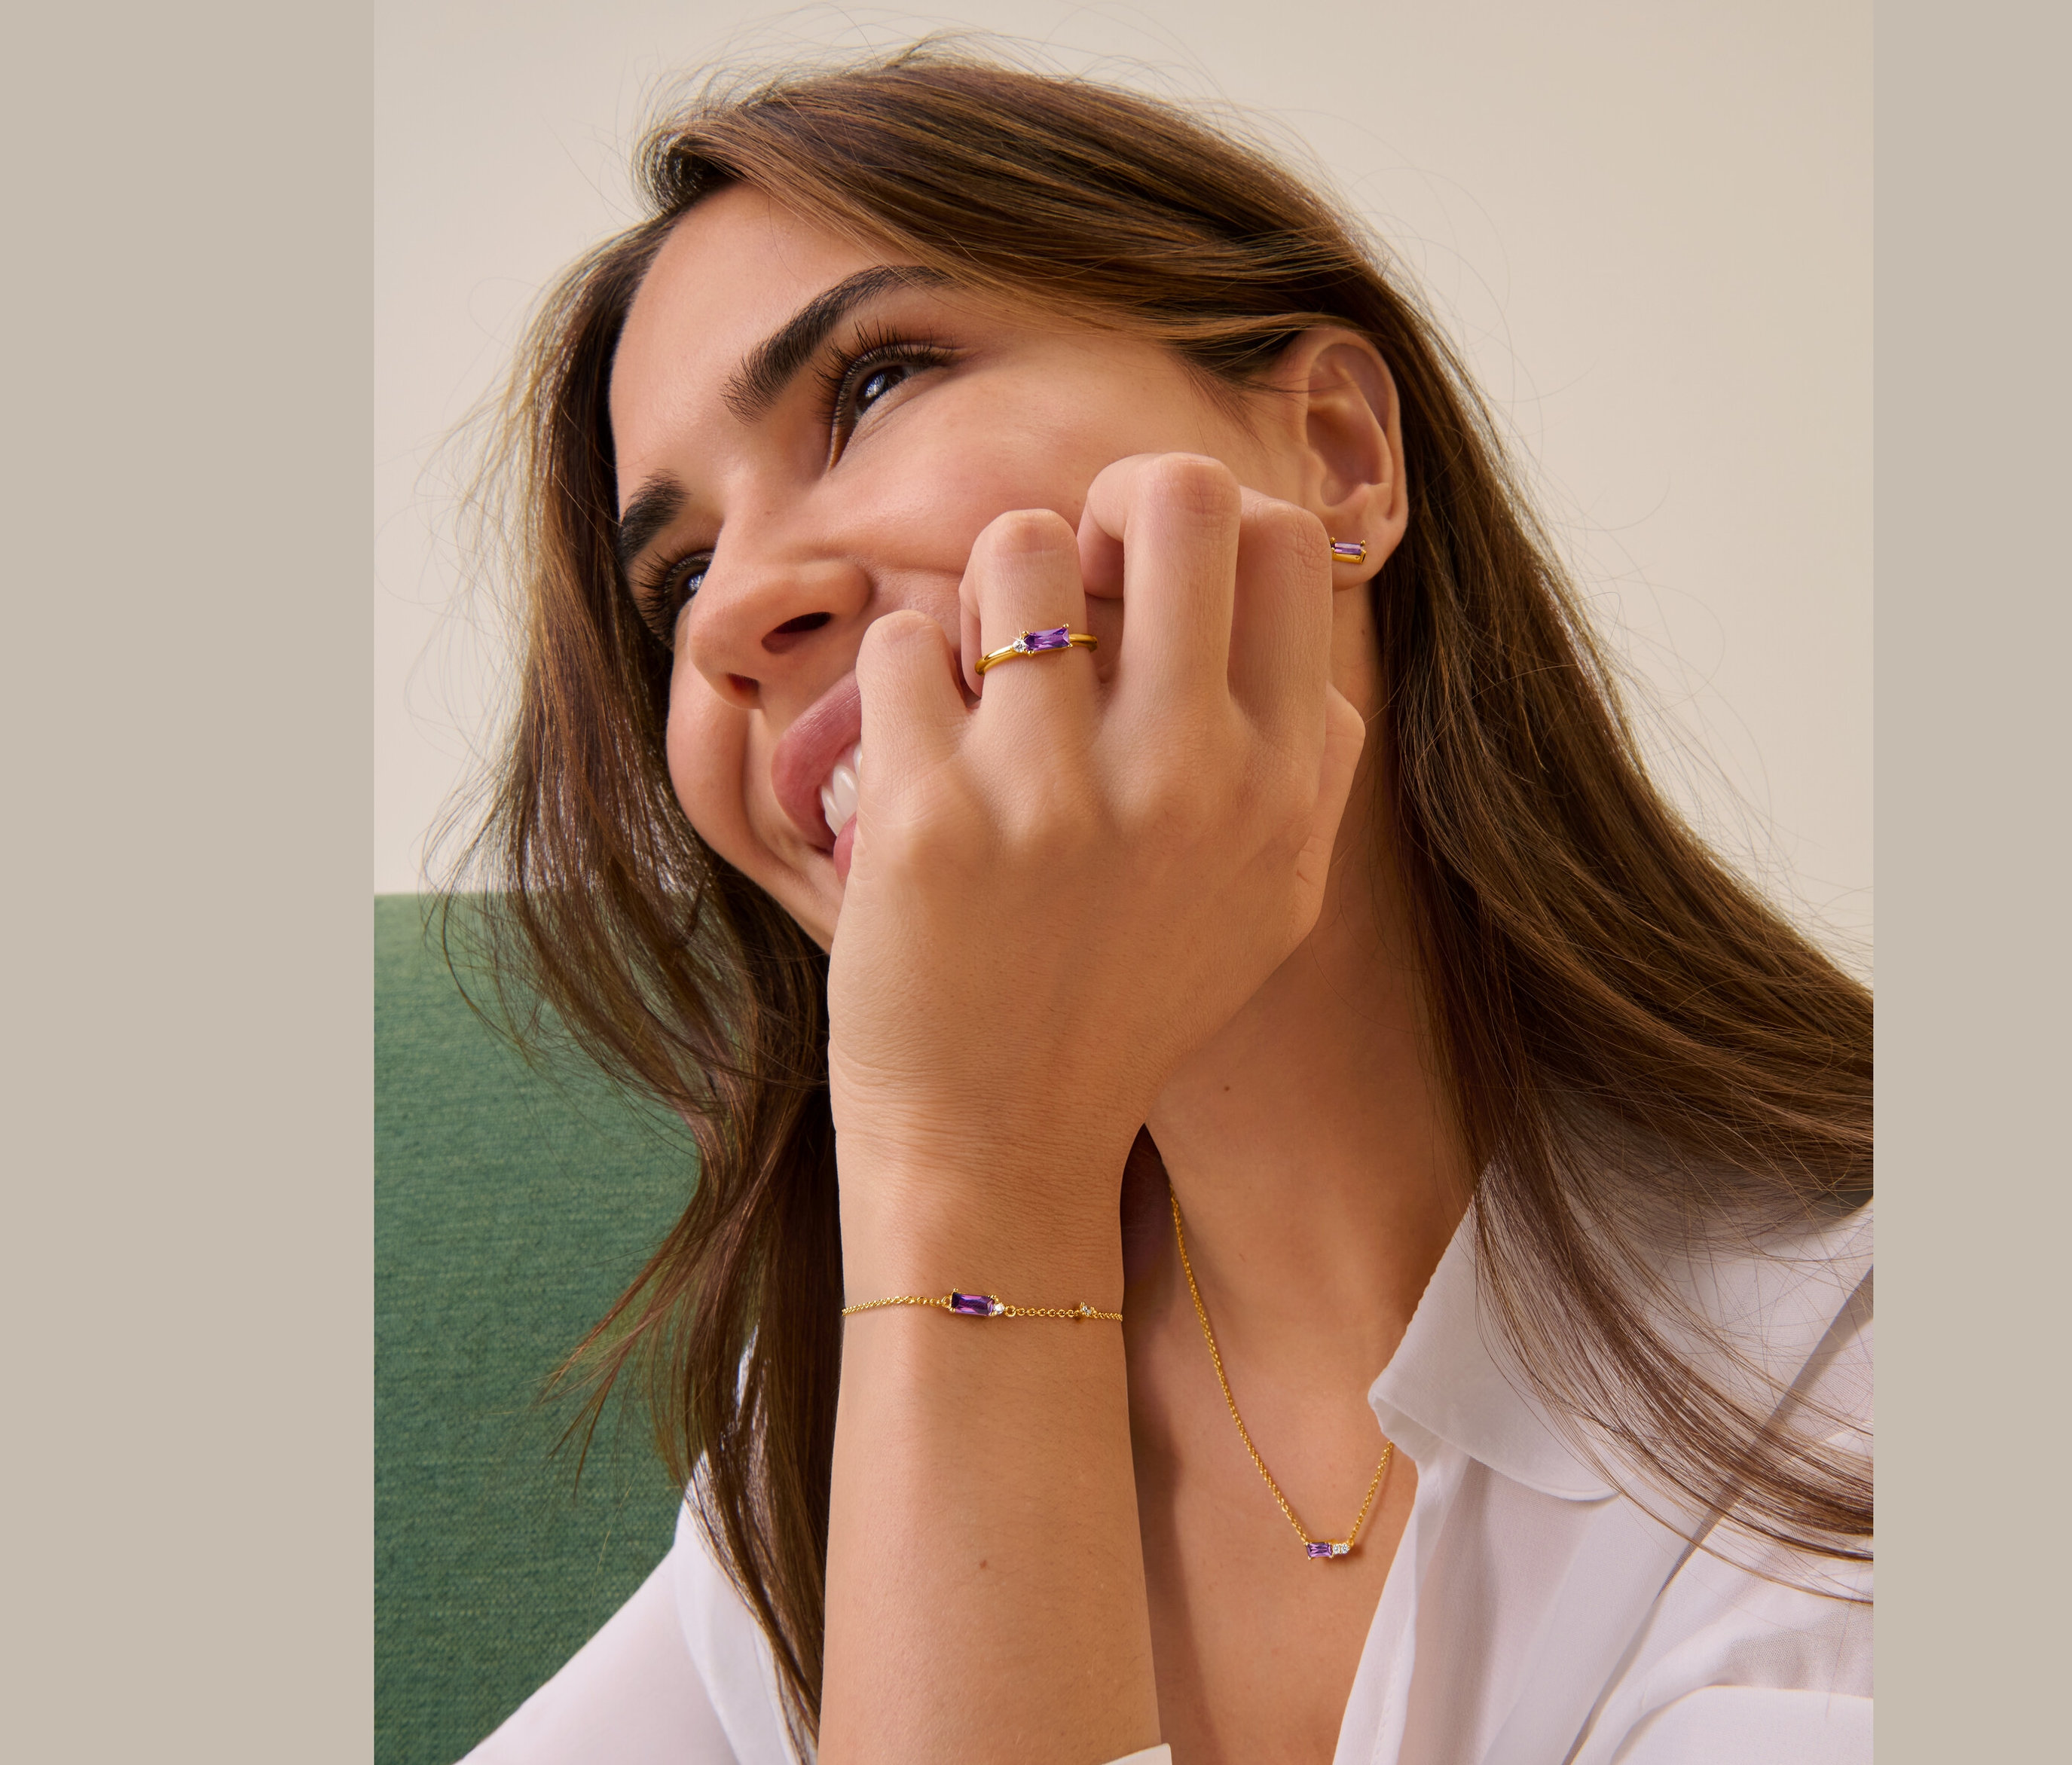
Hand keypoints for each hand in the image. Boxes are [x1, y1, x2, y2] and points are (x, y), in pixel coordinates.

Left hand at [826, 453, 1365, 1243]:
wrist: (997, 1145)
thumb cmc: (1127, 1002)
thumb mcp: (1272, 898)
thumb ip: (1308, 754)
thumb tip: (1292, 593)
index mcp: (1278, 789)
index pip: (1281, 538)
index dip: (1202, 534)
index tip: (1145, 597)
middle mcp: (1188, 779)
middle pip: (1175, 492)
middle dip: (1104, 517)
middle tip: (1061, 600)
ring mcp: (1056, 796)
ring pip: (1016, 544)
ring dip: (984, 599)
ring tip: (979, 694)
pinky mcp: (929, 819)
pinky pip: (902, 643)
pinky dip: (902, 685)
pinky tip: (919, 766)